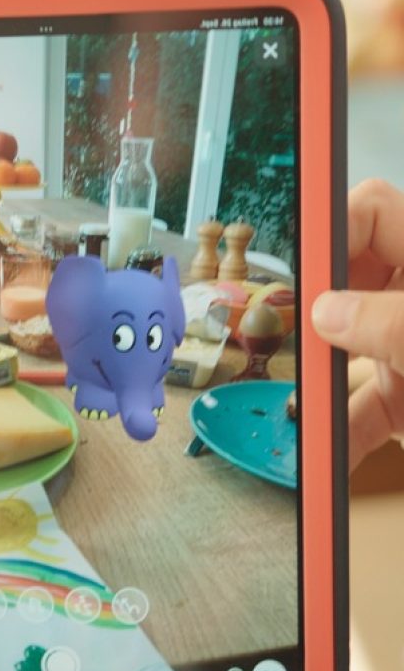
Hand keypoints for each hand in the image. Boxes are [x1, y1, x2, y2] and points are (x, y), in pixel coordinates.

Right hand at [311, 180, 403, 467]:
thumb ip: (391, 320)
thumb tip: (327, 309)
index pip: (371, 213)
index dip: (331, 228)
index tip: (295, 265)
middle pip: (342, 285)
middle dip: (308, 316)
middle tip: (279, 342)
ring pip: (344, 355)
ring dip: (318, 388)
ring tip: (300, 415)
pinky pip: (362, 411)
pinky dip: (343, 436)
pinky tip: (328, 458)